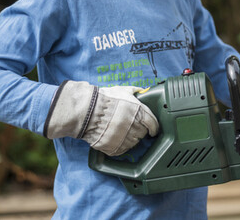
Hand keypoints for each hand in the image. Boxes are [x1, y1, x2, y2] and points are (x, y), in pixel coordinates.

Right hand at [44, 81, 158, 155]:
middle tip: (132, 127)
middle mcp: (133, 125)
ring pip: (134, 143)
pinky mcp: (114, 147)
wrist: (85, 111)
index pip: (153, 124)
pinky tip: (116, 138)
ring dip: (130, 139)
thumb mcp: (122, 90)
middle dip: (139, 131)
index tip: (153, 130)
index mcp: (138, 111)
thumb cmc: (104, 99)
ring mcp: (123, 137)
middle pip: (143, 134)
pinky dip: (121, 146)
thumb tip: (142, 91)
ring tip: (122, 132)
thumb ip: (134, 91)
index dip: (154, 128)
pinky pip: (123, 150)